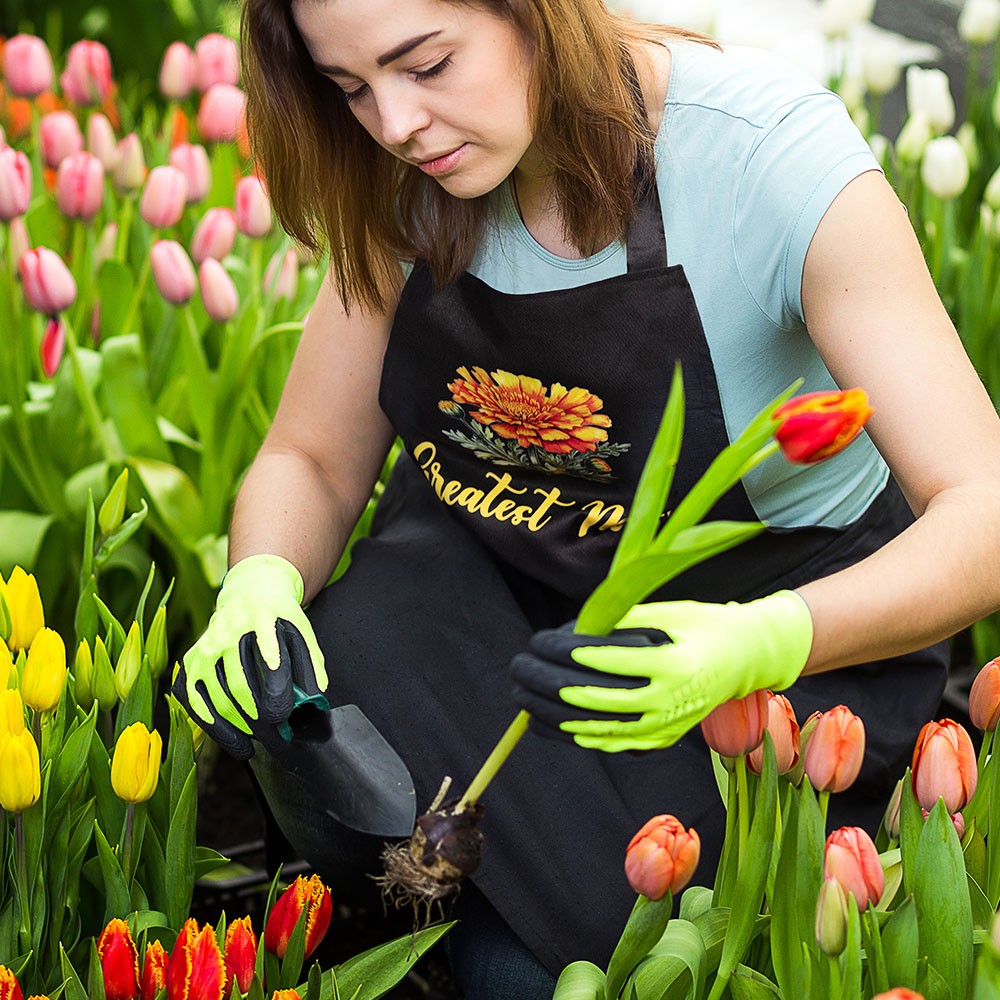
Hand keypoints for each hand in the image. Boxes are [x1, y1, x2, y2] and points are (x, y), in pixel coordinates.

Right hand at [173, 554, 327, 758]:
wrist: (249, 591)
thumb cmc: (279, 616)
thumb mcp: (301, 629)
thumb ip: (311, 663)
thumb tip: (317, 698)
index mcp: (263, 619)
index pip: (270, 660)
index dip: (277, 693)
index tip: (285, 714)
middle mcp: (229, 632)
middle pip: (241, 687)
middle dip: (260, 720)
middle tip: (277, 737)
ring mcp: (206, 647)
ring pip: (217, 698)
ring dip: (238, 728)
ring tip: (257, 742)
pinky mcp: (190, 660)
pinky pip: (194, 701)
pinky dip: (212, 725)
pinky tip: (232, 738)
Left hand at [511, 590, 812, 750]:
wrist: (744, 660)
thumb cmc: (701, 626)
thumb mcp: (666, 613)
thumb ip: (618, 622)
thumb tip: (568, 632)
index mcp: (673, 664)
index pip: (608, 662)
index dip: (568, 652)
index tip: (539, 642)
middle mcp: (671, 701)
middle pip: (596, 698)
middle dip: (550, 685)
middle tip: (521, 668)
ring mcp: (666, 726)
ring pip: (598, 728)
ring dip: (554, 714)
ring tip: (523, 697)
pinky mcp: (660, 739)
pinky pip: (610, 743)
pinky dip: (575, 735)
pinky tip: (547, 723)